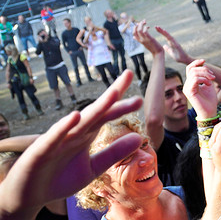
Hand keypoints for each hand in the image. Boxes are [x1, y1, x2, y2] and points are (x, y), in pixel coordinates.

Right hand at [0, 71, 141, 217]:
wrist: (29, 196)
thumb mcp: (92, 168)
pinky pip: (53, 138)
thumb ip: (114, 153)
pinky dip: (63, 127)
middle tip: (129, 75)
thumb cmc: (60, 179)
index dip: (122, 105)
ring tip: (114, 94)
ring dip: (97, 107)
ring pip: (79, 121)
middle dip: (113, 95)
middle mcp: (73, 132)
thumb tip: (139, 137)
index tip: (141, 97)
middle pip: (97, 111)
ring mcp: (57, 140)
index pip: (107, 115)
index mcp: (86, 134)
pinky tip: (75, 116)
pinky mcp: (40, 152)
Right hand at [133, 21, 162, 55]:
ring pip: (139, 30)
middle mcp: (141, 40)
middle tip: (143, 21)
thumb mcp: (144, 43)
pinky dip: (145, 28)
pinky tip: (148, 27)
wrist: (158, 53)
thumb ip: (139, 40)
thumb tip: (133, 37)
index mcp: (140, 41)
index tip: (140, 24)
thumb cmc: (152, 48)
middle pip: (135, 31)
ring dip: (141, 24)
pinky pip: (145, 32)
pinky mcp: (150, 39)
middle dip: (138, 24)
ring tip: (145, 22)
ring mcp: (145, 40)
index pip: (133, 33)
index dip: (135, 27)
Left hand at [156, 26, 191, 63]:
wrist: (185, 60)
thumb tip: (164, 46)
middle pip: (166, 35)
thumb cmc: (179, 57)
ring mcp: (175, 43)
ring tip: (159, 28)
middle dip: (161, 31)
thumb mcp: (171, 53)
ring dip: (164, 32)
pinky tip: (165, 32)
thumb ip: (168, 49)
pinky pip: (172, 39)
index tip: (156, 29)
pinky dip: (168, 35)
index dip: (161, 33)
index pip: (166, 37)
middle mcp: (173, 42)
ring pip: (169, 36)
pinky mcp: (177, 45)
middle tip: (156, 26)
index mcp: (172, 43)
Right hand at [184, 59, 217, 119]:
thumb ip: (205, 75)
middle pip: (192, 69)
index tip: (204, 60)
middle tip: (213, 76)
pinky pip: (195, 80)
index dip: (196, 62)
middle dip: (204, 69)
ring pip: (193, 73)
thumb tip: (204, 65)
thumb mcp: (208, 84)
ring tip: (212, 80)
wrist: (210, 111)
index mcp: (191, 83)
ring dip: (205, 74)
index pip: (189, 68)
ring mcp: (187, 89)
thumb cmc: (210, 99)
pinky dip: (203, 79)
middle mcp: (187, 85)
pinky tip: (209, 84)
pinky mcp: (189, 92)